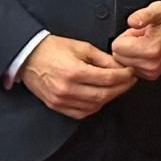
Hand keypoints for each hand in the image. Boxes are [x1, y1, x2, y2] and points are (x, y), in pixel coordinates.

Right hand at [18, 35, 135, 119]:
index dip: (124, 77)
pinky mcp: (56, 106)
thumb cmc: (53, 49)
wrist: (29, 56)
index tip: (132, 73)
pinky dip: (94, 107)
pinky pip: (81, 113)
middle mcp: (67, 89)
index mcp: (75, 72)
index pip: (108, 79)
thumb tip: (120, 67)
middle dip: (121, 88)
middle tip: (129, 81)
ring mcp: (61, 100)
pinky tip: (100, 98)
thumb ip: (103, 59)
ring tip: (117, 88)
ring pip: (94, 106)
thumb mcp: (82, 47)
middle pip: (103, 95)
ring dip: (109, 98)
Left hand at [110, 0, 160, 80]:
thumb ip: (144, 15)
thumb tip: (132, 21)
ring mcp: (152, 71)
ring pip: (123, 63)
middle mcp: (151, 64)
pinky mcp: (152, 74)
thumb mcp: (159, 9)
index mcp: (151, 49)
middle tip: (143, 36)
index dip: (126, 36)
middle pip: (118, 57)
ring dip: (131, 52)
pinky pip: (131, 68)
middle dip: (127, 45)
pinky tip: (146, 50)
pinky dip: (135, 59)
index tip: (139, 32)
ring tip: (146, 42)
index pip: (117, 47)